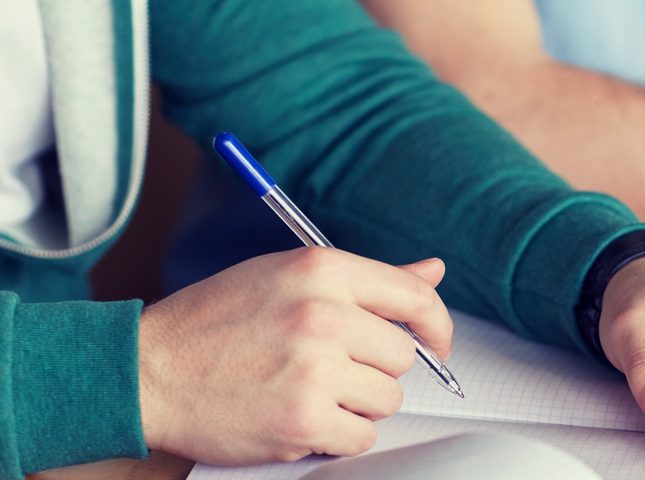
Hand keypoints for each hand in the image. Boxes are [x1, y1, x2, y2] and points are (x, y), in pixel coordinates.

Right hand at [137, 248, 453, 464]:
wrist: (144, 372)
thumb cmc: (212, 324)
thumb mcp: (285, 277)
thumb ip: (365, 280)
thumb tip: (434, 269)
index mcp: (321, 270)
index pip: (415, 296)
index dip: (435, 325)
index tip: (436, 343)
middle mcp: (323, 315)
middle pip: (402, 356)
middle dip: (375, 370)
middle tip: (331, 371)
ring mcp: (315, 369)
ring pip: (387, 399)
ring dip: (357, 405)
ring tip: (307, 391)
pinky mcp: (305, 419)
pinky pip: (362, 437)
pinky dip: (338, 436)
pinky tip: (300, 417)